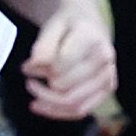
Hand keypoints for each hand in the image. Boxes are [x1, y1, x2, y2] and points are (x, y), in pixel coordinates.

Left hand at [18, 3, 114, 122]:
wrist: (89, 23)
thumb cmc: (68, 25)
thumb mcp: (52, 26)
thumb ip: (42, 46)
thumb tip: (31, 67)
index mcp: (91, 37)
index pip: (60, 65)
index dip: (39, 69)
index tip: (27, 67)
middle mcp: (104, 58)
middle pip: (66, 87)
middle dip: (43, 87)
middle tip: (29, 80)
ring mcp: (108, 75)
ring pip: (74, 104)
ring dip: (48, 104)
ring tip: (34, 97)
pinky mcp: (107, 89)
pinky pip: (81, 110)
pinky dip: (59, 112)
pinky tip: (42, 106)